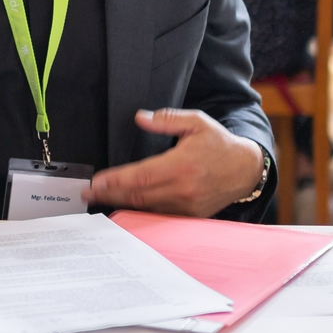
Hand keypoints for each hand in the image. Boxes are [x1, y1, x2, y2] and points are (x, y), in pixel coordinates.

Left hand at [87, 109, 265, 216]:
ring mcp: (186, 205)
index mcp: (182, 165)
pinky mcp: (190, 215)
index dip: (116, 180)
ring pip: (146, 207)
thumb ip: (166, 119)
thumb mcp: (196, 122)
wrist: (245, 170)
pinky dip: (140, 211)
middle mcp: (183, 188)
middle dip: (110, 194)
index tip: (96, 182)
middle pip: (138, 195)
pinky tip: (125, 206)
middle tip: (87, 194)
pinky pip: (159, 214)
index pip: (141, 175)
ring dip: (121, 203)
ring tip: (100, 198)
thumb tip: (140, 118)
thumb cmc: (219, 144)